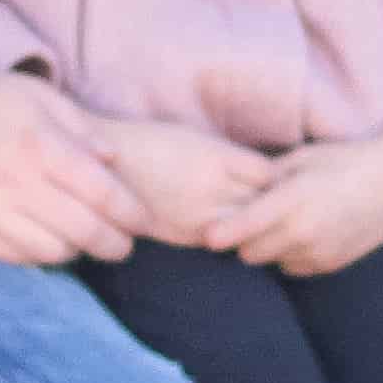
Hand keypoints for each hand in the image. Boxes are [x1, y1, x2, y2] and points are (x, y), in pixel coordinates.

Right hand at [0, 68, 143, 265]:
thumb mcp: (34, 95)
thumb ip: (80, 127)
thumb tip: (113, 161)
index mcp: (40, 146)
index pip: (103, 193)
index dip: (132, 213)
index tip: (144, 221)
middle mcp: (17, 183)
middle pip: (85, 230)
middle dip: (115, 243)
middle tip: (125, 244)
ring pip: (54, 251)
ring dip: (80, 251)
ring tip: (88, 240)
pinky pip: (19, 258)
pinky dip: (43, 256)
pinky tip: (52, 242)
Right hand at [99, 117, 277, 245]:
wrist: (102, 165)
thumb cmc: (149, 143)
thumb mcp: (196, 140)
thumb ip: (229, 159)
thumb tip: (263, 175)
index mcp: (216, 156)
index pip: (270, 174)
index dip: (279, 177)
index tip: (278, 177)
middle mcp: (211, 188)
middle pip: (266, 204)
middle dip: (276, 205)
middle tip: (280, 204)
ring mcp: (196, 216)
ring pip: (247, 229)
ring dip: (257, 226)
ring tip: (261, 221)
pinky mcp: (182, 237)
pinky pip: (221, 243)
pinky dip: (233, 239)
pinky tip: (232, 232)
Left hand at [223, 133, 382, 277]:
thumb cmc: (345, 160)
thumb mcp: (302, 158)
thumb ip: (266, 177)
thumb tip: (233, 189)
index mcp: (292, 201)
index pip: (243, 228)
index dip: (220, 234)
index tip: (207, 236)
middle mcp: (303, 232)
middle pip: (249, 253)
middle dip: (244, 239)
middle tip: (248, 219)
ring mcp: (318, 252)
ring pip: (271, 262)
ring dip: (269, 247)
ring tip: (281, 223)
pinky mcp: (330, 264)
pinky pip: (293, 267)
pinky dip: (291, 254)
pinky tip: (303, 232)